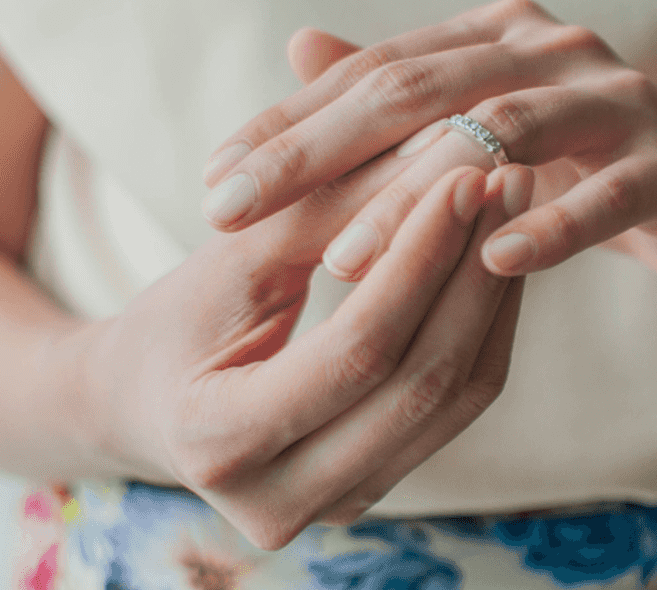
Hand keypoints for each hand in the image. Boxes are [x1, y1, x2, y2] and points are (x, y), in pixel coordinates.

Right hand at [78, 164, 533, 549]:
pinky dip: (482, 330)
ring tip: (513, 208)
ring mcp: (335, 507)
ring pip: (454, 401)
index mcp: (218, 443)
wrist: (143, 403)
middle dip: (473, 273)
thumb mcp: (229, 260)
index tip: (464, 174)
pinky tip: (495, 260)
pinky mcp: (373, 489)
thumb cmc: (173, 320)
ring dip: (492, 298)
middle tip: (508, 180)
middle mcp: (280, 501)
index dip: (420, 259)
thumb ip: (322, 211)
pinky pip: (454, 409)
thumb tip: (435, 149)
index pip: (356, 350)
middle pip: (420, 383)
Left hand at [200, 0, 656, 292]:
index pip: (372, 71)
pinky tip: (493, 263)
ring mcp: (613, 99)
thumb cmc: (582, 162)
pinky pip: (605, 194)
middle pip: (416, 90)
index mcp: (493, 34)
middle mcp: (547, 48)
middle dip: (316, 150)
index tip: (215, 180)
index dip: (289, 124)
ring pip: (500, 136)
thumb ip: (403, 89)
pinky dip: (550, 226)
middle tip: (235, 206)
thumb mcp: (487, 122)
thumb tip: (300, 45)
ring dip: (415, 200)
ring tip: (341, 258)